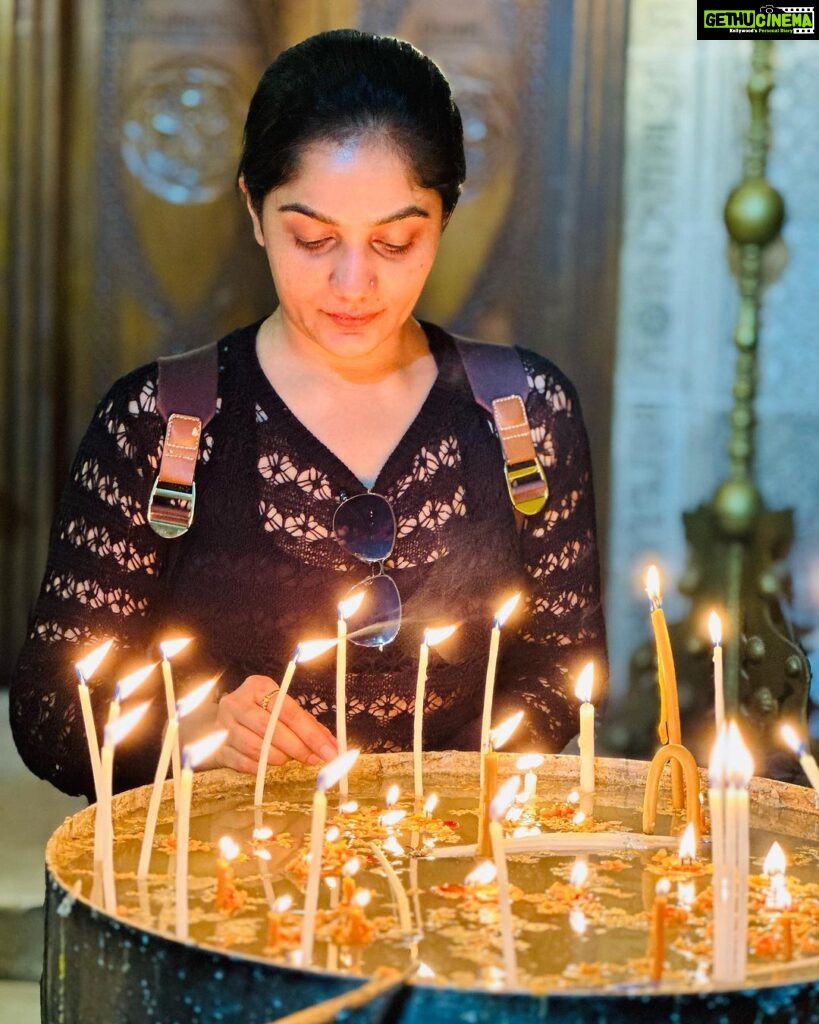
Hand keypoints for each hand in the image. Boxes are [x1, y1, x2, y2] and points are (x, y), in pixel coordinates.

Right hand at [210, 674, 337, 774]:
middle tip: (314, 759)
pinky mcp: (217, 747)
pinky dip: (262, 767)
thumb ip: (305, 723)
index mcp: (257, 687)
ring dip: (279, 757)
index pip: (288, 710)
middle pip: (271, 728)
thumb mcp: (280, 709)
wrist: (216, 725)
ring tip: (289, 758)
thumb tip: (332, 744)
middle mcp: (237, 703)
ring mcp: (224, 726)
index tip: (329, 750)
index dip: (311, 733)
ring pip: (257, 747)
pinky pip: (244, 763)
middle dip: (298, 747)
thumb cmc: (258, 714)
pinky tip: (269, 764)